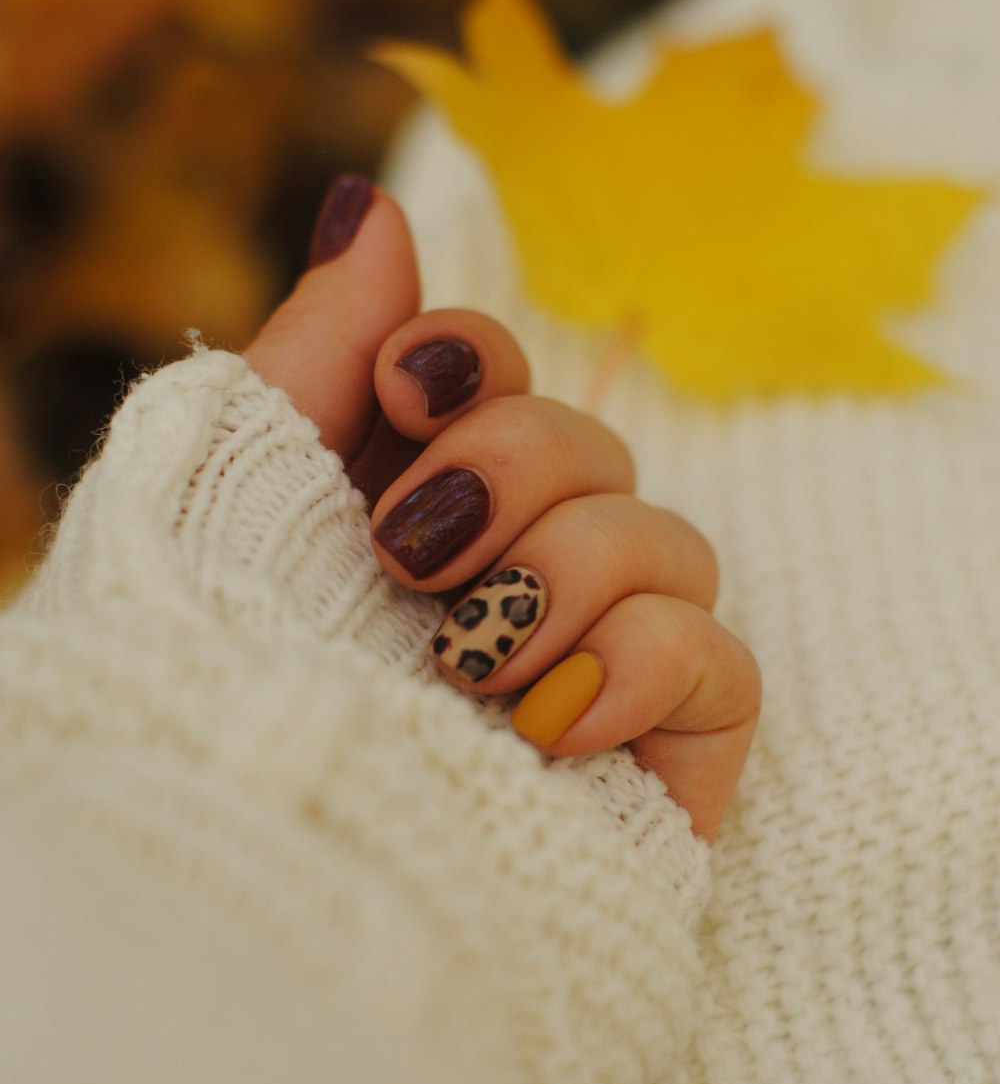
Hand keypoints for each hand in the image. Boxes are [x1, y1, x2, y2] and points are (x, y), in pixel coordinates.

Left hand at [246, 177, 759, 841]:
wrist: (282, 875)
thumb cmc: (241, 684)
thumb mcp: (248, 495)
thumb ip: (320, 347)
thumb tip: (371, 208)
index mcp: (417, 506)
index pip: (499, 377)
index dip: (472, 359)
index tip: (405, 390)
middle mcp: (515, 571)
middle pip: (589, 444)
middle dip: (508, 474)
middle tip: (409, 554)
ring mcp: (597, 658)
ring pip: (670, 539)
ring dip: (561, 580)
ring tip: (460, 664)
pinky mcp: (664, 746)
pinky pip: (723, 659)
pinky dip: (640, 670)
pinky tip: (545, 730)